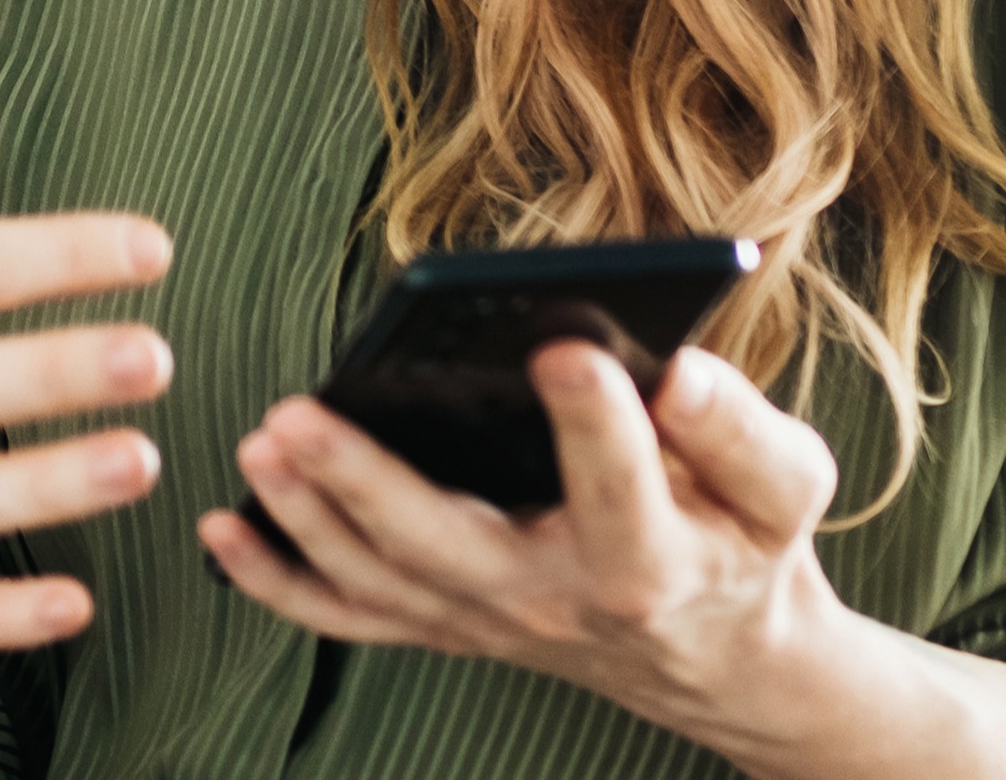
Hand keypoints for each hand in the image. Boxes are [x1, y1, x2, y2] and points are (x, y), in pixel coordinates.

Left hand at [201, 340, 846, 740]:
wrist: (716, 658)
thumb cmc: (746, 544)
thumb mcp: (784, 487)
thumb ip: (741, 433)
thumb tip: (681, 371)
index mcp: (651, 557)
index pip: (621, 487)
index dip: (597, 422)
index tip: (565, 348)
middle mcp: (554, 600)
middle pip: (449, 546)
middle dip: (365, 480)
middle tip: (299, 412)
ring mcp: (487, 621)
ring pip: (381, 581)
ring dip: (307, 517)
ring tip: (262, 440)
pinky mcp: (446, 624)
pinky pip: (352, 616)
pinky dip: (280, 582)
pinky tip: (221, 527)